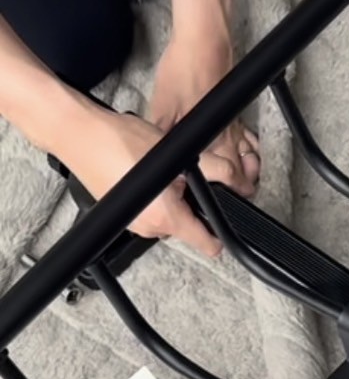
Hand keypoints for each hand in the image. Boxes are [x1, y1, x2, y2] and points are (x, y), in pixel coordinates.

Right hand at [65, 108, 222, 257]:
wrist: (80, 134)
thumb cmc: (120, 142)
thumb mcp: (180, 154)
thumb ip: (215, 171)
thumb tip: (237, 181)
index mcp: (166, 219)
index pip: (207, 244)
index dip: (220, 235)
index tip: (224, 227)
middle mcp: (148, 228)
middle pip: (187, 226)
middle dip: (191, 204)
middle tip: (182, 176)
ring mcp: (133, 224)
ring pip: (168, 216)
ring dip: (171, 198)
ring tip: (159, 170)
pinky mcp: (122, 215)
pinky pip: (149, 211)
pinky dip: (153, 197)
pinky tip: (143, 172)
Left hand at [149, 26, 259, 197]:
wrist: (205, 39)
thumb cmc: (186, 70)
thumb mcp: (163, 105)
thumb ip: (162, 134)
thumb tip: (153, 155)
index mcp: (212, 137)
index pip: (226, 174)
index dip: (228, 191)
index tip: (227, 202)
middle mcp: (228, 132)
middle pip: (242, 167)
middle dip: (242, 185)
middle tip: (240, 195)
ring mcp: (234, 120)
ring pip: (248, 152)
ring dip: (249, 167)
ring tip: (247, 178)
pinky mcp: (233, 107)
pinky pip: (246, 134)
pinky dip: (248, 145)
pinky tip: (244, 148)